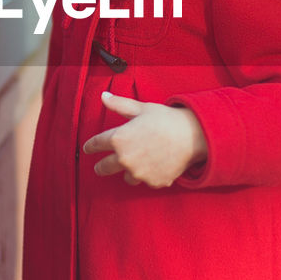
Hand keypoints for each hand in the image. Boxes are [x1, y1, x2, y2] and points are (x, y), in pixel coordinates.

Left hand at [82, 91, 207, 187]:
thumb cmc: (166, 119)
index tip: (88, 148)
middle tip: (100, 166)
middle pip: (103, 168)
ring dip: (128, 171)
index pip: (96, 144)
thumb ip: (119, 104)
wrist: (192, 136)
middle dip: (100, 166)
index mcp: (118, 139)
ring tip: (136, 163)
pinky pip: (145, 181)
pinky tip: (155, 165)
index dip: (90, 146)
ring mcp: (139, 173)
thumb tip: (103, 96)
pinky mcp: (152, 182)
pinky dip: (147, 175)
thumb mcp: (140, 108)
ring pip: (126, 177)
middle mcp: (124, 159)